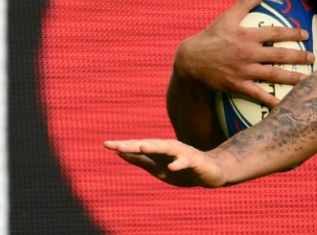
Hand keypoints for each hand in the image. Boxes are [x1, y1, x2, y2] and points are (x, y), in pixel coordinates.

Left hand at [103, 139, 225, 187]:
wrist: (211, 172)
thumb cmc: (182, 170)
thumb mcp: (157, 168)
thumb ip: (140, 161)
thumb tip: (120, 153)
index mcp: (158, 151)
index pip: (138, 147)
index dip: (123, 146)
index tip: (106, 144)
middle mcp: (169, 147)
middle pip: (149, 144)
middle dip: (134, 144)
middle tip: (118, 146)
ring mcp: (182, 152)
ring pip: (167, 147)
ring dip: (154, 146)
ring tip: (141, 146)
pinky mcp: (195, 160)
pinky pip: (186, 161)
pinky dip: (179, 163)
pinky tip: (172, 167)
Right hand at [174, 0, 313, 106]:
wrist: (191, 60)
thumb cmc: (210, 37)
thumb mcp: (226, 17)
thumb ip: (245, 4)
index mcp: (246, 35)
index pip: (275, 32)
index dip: (292, 33)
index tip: (304, 35)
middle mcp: (247, 53)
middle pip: (279, 55)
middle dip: (298, 56)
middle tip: (312, 58)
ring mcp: (243, 70)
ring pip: (273, 75)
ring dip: (292, 78)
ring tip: (307, 80)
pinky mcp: (237, 85)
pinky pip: (257, 94)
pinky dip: (270, 101)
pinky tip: (283, 105)